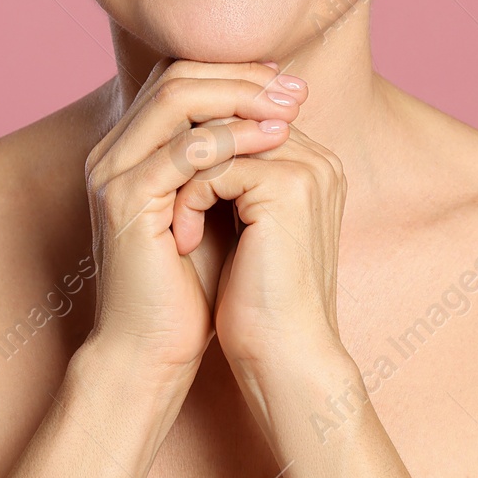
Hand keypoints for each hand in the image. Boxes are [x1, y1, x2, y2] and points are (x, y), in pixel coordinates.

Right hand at [81, 58, 306, 370]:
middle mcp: (114, 152)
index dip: (234, 69)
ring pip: (176, 99)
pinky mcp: (126, 201)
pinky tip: (272, 142)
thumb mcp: (218, 203)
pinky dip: (230, 138)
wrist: (154, 348)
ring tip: (290, 109)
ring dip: (239, 97)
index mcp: (130, 148)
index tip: (286, 79)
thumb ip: (231, 157)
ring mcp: (114, 173)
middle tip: (294, 86)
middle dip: (241, 74)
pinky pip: (182, 150)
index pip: (179, 77)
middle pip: (176, 75)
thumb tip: (279, 111)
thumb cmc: (191, 283)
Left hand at [175, 122, 348, 372]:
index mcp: (314, 166)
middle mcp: (319, 159)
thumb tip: (187, 145)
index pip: (242, 122)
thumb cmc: (259, 302)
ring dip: (182, 182)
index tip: (167, 195)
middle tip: (158, 201)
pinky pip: (216, 168)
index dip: (196, 152)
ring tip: (169, 223)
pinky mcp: (287, 187)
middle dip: (185, 160)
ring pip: (218, 140)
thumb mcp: (243, 227)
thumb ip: (234, 180)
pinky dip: (188, 202)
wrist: (283, 356)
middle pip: (231, 121)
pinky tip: (183, 242)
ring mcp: (308, 169)